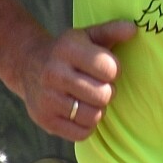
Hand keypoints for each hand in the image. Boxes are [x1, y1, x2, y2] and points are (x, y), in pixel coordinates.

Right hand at [14, 19, 137, 139]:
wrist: (28, 65)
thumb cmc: (67, 51)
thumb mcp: (87, 36)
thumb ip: (112, 30)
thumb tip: (133, 29)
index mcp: (67, 49)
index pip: (109, 69)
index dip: (114, 70)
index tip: (105, 69)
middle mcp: (54, 73)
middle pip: (103, 95)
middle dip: (107, 91)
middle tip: (98, 86)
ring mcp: (47, 98)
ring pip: (94, 116)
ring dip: (98, 109)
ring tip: (89, 98)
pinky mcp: (44, 120)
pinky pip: (81, 133)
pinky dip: (86, 125)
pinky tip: (79, 111)